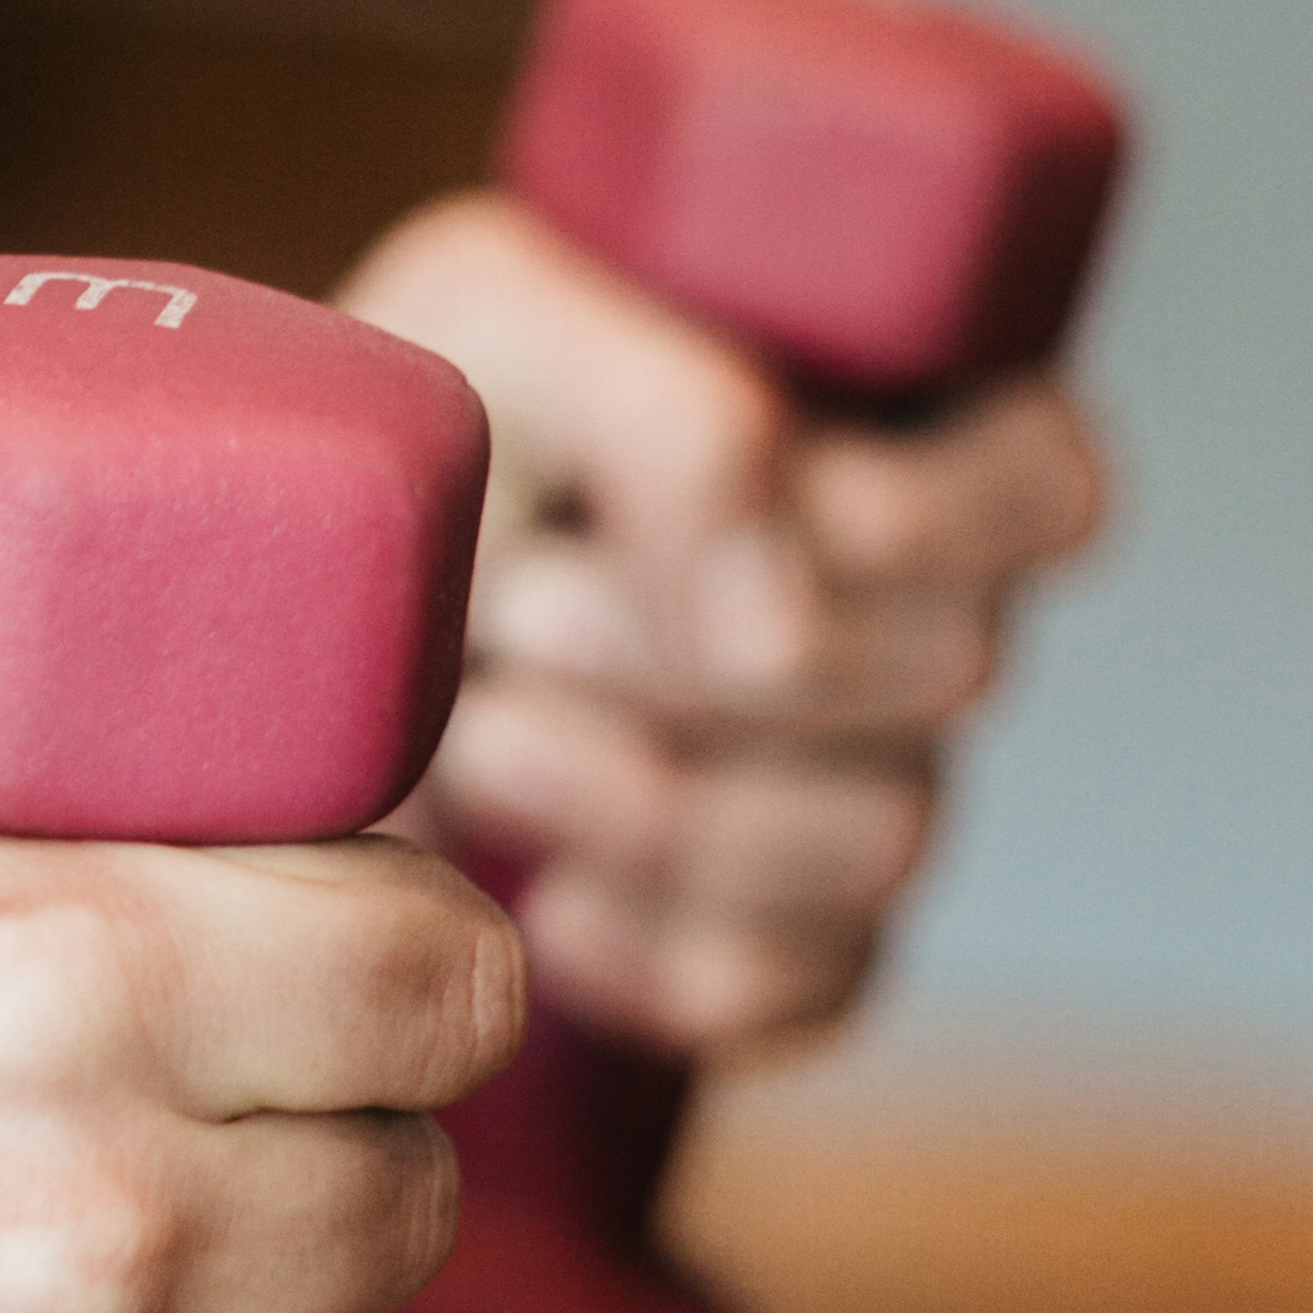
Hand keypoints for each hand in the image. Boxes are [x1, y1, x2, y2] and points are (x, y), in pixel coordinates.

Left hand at [341, 191, 1109, 1059]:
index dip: (918, 514)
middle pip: (950, 671)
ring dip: (640, 791)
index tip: (739, 498)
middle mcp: (911, 616)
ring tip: (478, 732)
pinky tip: (531, 889)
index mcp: (895, 426)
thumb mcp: (493, 322)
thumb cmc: (402, 441)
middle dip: (696, 649)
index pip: (1051, 488)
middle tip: (519, 606)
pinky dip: (638, 949)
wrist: (262, 637)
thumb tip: (780, 629)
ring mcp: (858, 791)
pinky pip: (790, 989)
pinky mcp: (779, 944)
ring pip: (876, 841)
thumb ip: (669, 411)